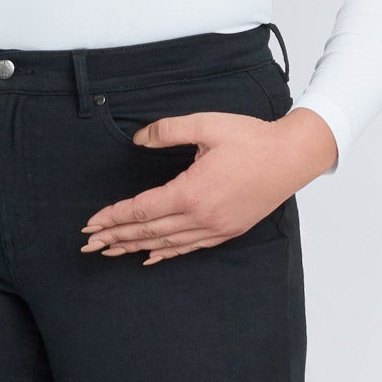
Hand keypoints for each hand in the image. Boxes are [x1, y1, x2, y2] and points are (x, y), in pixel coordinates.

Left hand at [80, 106, 337, 263]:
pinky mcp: (227, 231)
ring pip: (167, 243)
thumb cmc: (252, 139)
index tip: (91, 224)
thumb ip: (167, 130)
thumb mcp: (206, 124)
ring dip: (135, 247)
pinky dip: (166, 253)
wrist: (293, 156)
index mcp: (191, 192)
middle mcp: (201, 217)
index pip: (142, 209)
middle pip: (148, 231)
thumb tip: (138, 139)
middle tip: (89, 246)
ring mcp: (216, 228)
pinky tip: (150, 257)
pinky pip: (189, 247)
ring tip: (111, 252)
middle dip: (115, 237)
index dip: (113, 217)